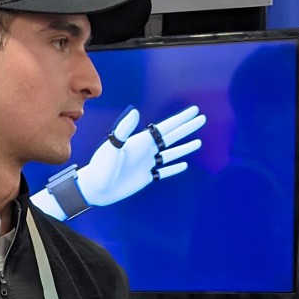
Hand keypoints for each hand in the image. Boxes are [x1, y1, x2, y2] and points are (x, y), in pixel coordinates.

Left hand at [76, 105, 205, 207]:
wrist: (96, 187)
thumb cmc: (101, 166)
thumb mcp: (112, 146)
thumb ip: (124, 129)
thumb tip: (136, 112)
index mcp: (141, 140)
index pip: (166, 127)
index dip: (181, 119)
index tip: (194, 111)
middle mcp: (147, 150)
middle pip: (172, 137)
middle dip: (187, 128)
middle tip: (202, 119)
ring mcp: (147, 164)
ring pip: (171, 153)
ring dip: (185, 148)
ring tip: (198, 142)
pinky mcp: (146, 177)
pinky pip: (164, 172)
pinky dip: (174, 168)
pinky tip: (184, 165)